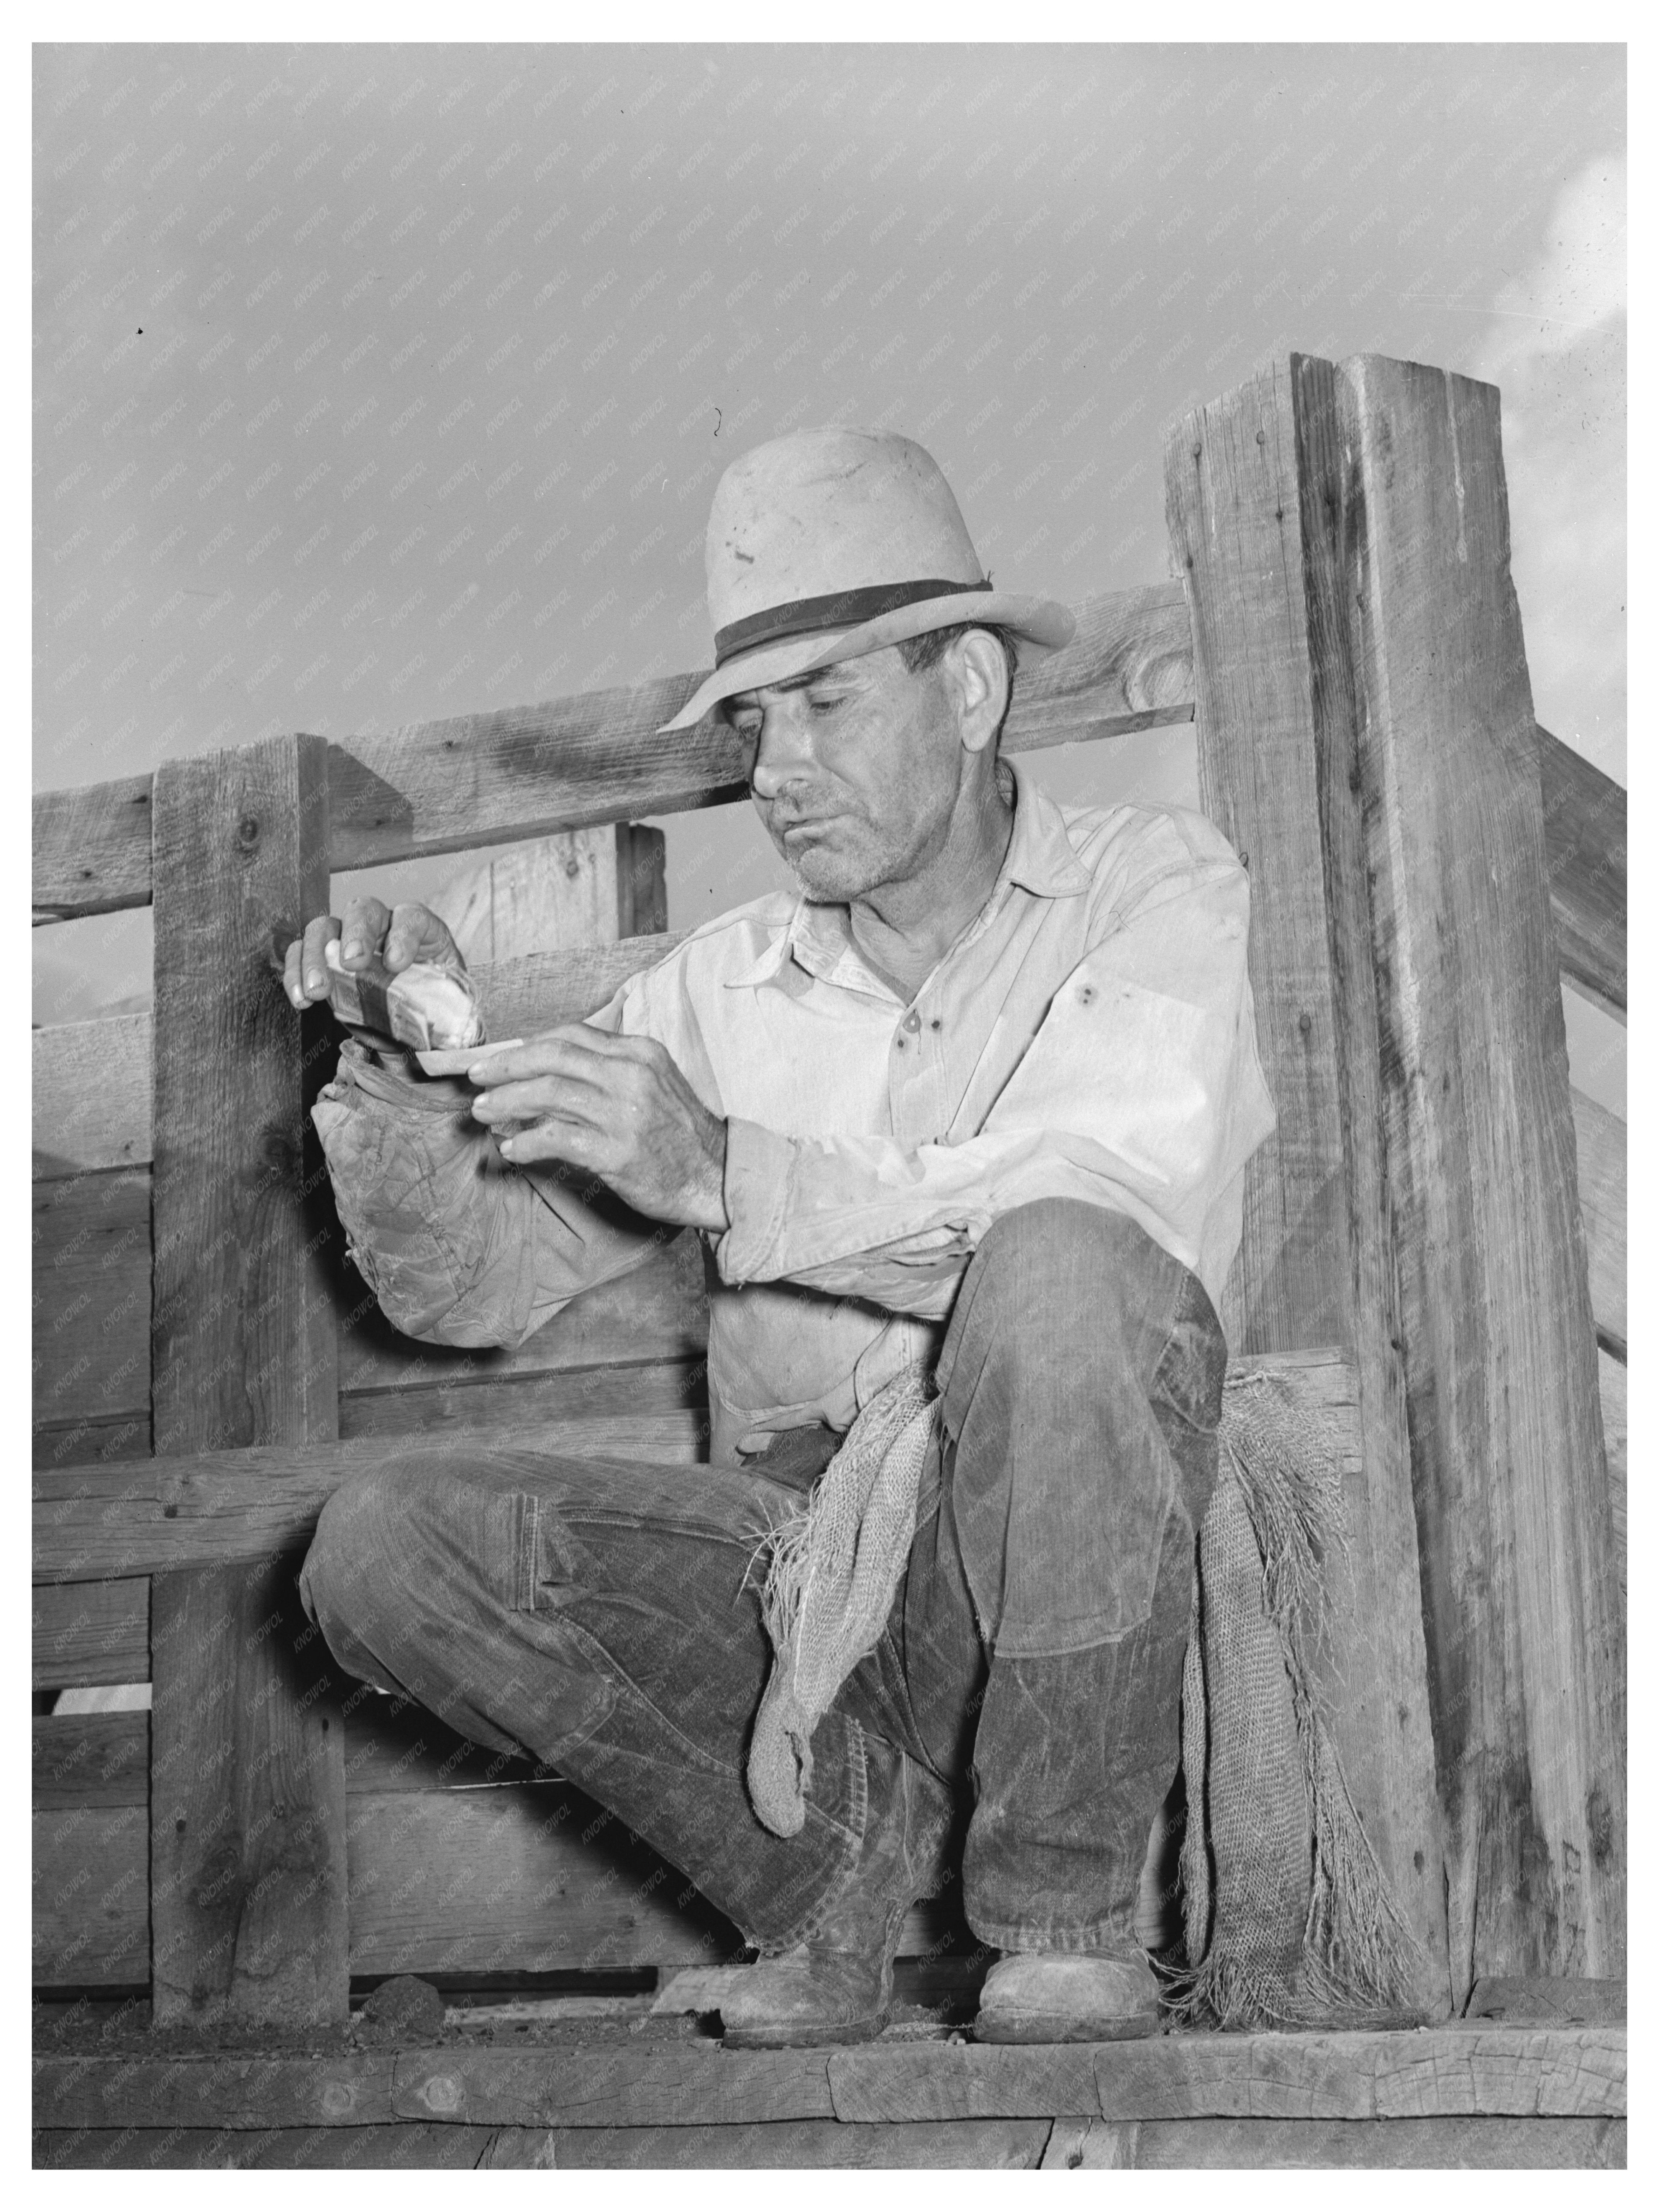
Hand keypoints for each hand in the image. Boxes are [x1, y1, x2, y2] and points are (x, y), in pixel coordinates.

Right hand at [282, 897, 464, 1009]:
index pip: (412, 917)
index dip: (403, 935)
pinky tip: (301, 999)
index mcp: (420, 931)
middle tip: (351, 963)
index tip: (395, 963)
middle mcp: (382, 926)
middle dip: (355, 935)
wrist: (412, 1019)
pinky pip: (300, 952)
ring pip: (324, 928)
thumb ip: (441, 1008)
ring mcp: (347, 938)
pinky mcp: (322, 958)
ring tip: (317, 990)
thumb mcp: (445, 1004)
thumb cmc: (431, 1006)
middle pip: (363, 911)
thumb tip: (443, 1035)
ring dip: (316, 956)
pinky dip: (295, 973)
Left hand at [467, 1027, 729, 1233]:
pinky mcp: (617, 1151)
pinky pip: (557, 1139)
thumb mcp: (654, 1084)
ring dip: (507, 1101)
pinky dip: (527, 1142)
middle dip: (507, 1066)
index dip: (529, 1046)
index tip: (503, 1059)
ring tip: (484, 1113)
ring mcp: (624, 1113)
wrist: (717, 1176)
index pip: (572, 1035)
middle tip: (477, 1078)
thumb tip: (548, 1077)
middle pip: (553, 1057)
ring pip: (549, 1094)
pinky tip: (512, 1149)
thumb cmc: (680, 1135)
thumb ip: (609, 1073)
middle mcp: (631, 1076)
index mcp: (640, 1053)